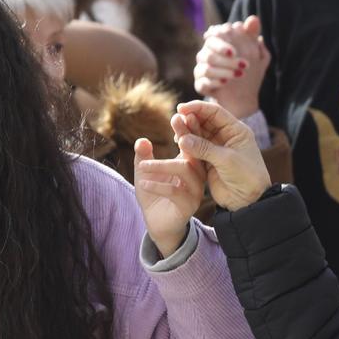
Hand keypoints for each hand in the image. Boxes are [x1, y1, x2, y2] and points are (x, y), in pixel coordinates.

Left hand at [134, 137, 207, 257]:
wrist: (157, 224)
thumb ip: (144, 157)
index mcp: (190, 165)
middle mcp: (197, 177)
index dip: (186, 129)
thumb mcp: (145, 173)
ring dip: (161, 166)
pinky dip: (157, 186)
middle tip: (169, 126)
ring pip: (184, 170)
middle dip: (182, 139)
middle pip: (192, 154)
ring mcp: (195, 191)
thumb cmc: (153, 196)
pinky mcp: (188, 206)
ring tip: (142, 168)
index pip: (191, 144)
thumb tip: (142, 139)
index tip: (177, 114)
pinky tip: (143, 184)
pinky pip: (175, 192)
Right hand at [172, 99, 273, 209]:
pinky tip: (178, 142)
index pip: (215, 112)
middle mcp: (226, 137)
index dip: (198, 108)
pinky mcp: (208, 161)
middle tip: (175, 119)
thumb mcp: (227, 160)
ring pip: (197, 135)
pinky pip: (194, 149)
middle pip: (204, 121)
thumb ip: (204, 148)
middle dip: (189, 119)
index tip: (182, 108)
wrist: (249, 201)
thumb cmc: (246, 177)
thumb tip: (182, 139)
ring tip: (174, 127)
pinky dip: (186, 145)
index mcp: (236, 130)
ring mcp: (216, 149)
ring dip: (185, 131)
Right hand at [194, 16, 269, 118]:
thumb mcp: (254, 51)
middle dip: (226, 59)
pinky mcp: (200, 84)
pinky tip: (226, 82)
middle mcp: (206, 54)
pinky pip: (202, 83)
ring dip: (224, 71)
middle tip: (244, 65)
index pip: (214, 35)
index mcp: (217, 42)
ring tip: (240, 74)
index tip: (234, 52)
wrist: (241, 95)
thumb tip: (253, 19)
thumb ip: (252, 34)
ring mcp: (201, 69)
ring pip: (206, 68)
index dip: (222, 42)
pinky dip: (214, 82)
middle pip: (209, 52)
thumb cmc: (246, 67)